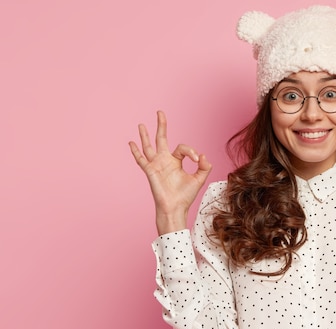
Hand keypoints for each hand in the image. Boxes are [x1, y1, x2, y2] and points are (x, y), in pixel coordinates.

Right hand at [129, 110, 211, 233]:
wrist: (175, 208)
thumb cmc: (185, 196)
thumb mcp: (199, 179)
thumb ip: (204, 167)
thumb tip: (202, 155)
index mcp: (176, 161)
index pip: (182, 148)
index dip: (191, 151)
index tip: (197, 159)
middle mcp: (165, 161)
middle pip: (161, 139)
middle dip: (161, 125)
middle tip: (160, 112)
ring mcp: (156, 165)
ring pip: (148, 146)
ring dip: (145, 135)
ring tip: (142, 124)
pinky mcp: (150, 171)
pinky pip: (141, 159)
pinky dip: (135, 151)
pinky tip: (131, 143)